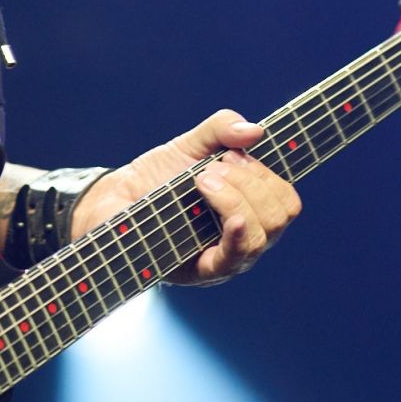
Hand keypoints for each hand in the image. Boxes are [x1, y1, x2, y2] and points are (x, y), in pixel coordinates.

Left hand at [72, 108, 300, 285]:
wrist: (114, 200)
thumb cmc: (156, 177)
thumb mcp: (190, 145)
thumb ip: (221, 130)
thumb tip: (256, 130)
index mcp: (251, 210)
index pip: (286, 200)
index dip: (268, 172)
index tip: (234, 152)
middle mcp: (245, 238)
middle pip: (279, 216)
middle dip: (249, 181)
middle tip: (211, 168)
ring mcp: (226, 258)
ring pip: (261, 234)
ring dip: (236, 198)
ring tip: (200, 180)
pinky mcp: (200, 272)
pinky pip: (235, 258)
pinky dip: (239, 233)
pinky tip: (232, 218)